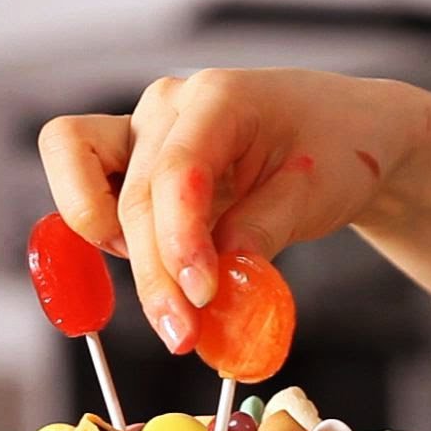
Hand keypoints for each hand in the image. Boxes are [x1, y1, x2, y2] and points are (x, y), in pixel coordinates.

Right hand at [37, 69, 430, 352]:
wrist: (341, 130)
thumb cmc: (334, 148)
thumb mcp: (314, 193)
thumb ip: (260, 233)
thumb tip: (214, 287)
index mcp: (218, 98)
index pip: (177, 172)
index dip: (180, 240)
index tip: (201, 296)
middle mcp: (168, 108)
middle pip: (134, 196)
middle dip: (154, 272)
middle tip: (184, 332)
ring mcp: (144, 132)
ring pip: (92, 189)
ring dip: (117, 255)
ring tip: (167, 303)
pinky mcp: (136, 163)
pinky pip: (89, 192)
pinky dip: (104, 237)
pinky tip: (151, 274)